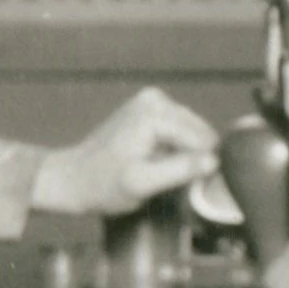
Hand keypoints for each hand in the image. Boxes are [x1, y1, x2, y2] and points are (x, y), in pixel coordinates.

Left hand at [28, 86, 217, 220]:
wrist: (74, 179)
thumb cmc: (103, 185)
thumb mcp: (142, 183)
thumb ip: (179, 171)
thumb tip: (214, 161)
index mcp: (154, 113)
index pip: (201, 139)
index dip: (203, 166)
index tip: (195, 188)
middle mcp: (155, 99)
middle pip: (199, 133)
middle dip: (195, 158)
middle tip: (179, 184)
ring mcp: (152, 101)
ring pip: (192, 132)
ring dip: (187, 154)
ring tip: (167, 174)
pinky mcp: (149, 109)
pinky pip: (179, 130)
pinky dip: (177, 148)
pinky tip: (162, 164)